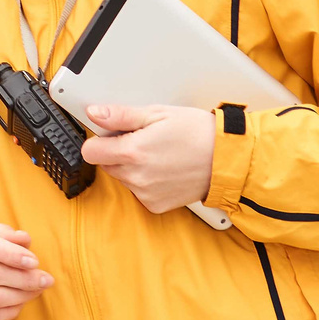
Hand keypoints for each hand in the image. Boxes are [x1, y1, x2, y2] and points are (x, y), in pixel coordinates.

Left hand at [79, 104, 214, 213]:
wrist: (227, 160)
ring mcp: (146, 194)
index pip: (90, 152)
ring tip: (158, 154)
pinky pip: (138, 192)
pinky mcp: (156, 205)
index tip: (112, 134)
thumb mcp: (157, 114)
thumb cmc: (197, 132)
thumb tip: (94, 114)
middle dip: (116, 152)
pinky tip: (164, 169)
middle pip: (106, 164)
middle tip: (142, 140)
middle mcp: (136, 177)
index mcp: (132, 152)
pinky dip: (146, 182)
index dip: (99, 140)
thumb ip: (121, 116)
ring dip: (131, 167)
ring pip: (122, 178)